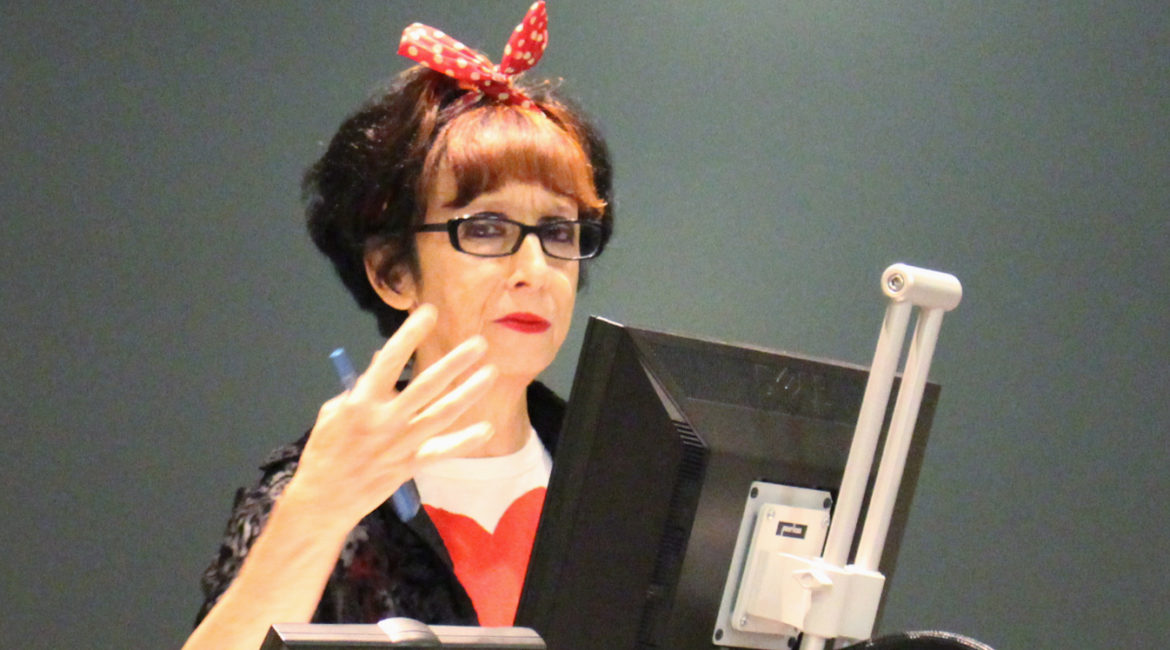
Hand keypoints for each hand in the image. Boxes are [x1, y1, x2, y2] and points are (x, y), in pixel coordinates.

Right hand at [283, 304, 496, 526]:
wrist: (324, 498)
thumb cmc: (326, 451)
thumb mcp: (334, 412)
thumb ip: (361, 388)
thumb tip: (385, 361)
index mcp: (361, 401)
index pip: (389, 360)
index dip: (410, 334)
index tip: (429, 312)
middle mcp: (384, 420)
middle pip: (426, 386)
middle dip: (454, 363)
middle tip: (479, 344)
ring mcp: (400, 443)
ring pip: (441, 415)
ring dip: (468, 393)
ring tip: (490, 373)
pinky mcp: (410, 465)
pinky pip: (441, 451)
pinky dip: (464, 441)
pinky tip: (486, 428)